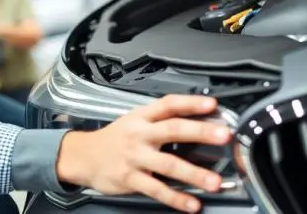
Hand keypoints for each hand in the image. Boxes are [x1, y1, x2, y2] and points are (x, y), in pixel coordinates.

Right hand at [55, 95, 231, 212]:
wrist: (82, 156)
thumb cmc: (114, 138)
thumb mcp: (134, 120)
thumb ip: (161, 119)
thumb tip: (195, 118)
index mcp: (142, 117)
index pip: (169, 104)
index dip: (191, 103)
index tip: (213, 105)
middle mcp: (139, 134)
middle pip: (173, 129)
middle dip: (201, 132)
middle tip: (224, 135)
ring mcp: (135, 157)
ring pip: (168, 164)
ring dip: (194, 174)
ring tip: (214, 181)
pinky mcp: (130, 179)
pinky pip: (156, 189)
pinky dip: (176, 198)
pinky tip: (192, 203)